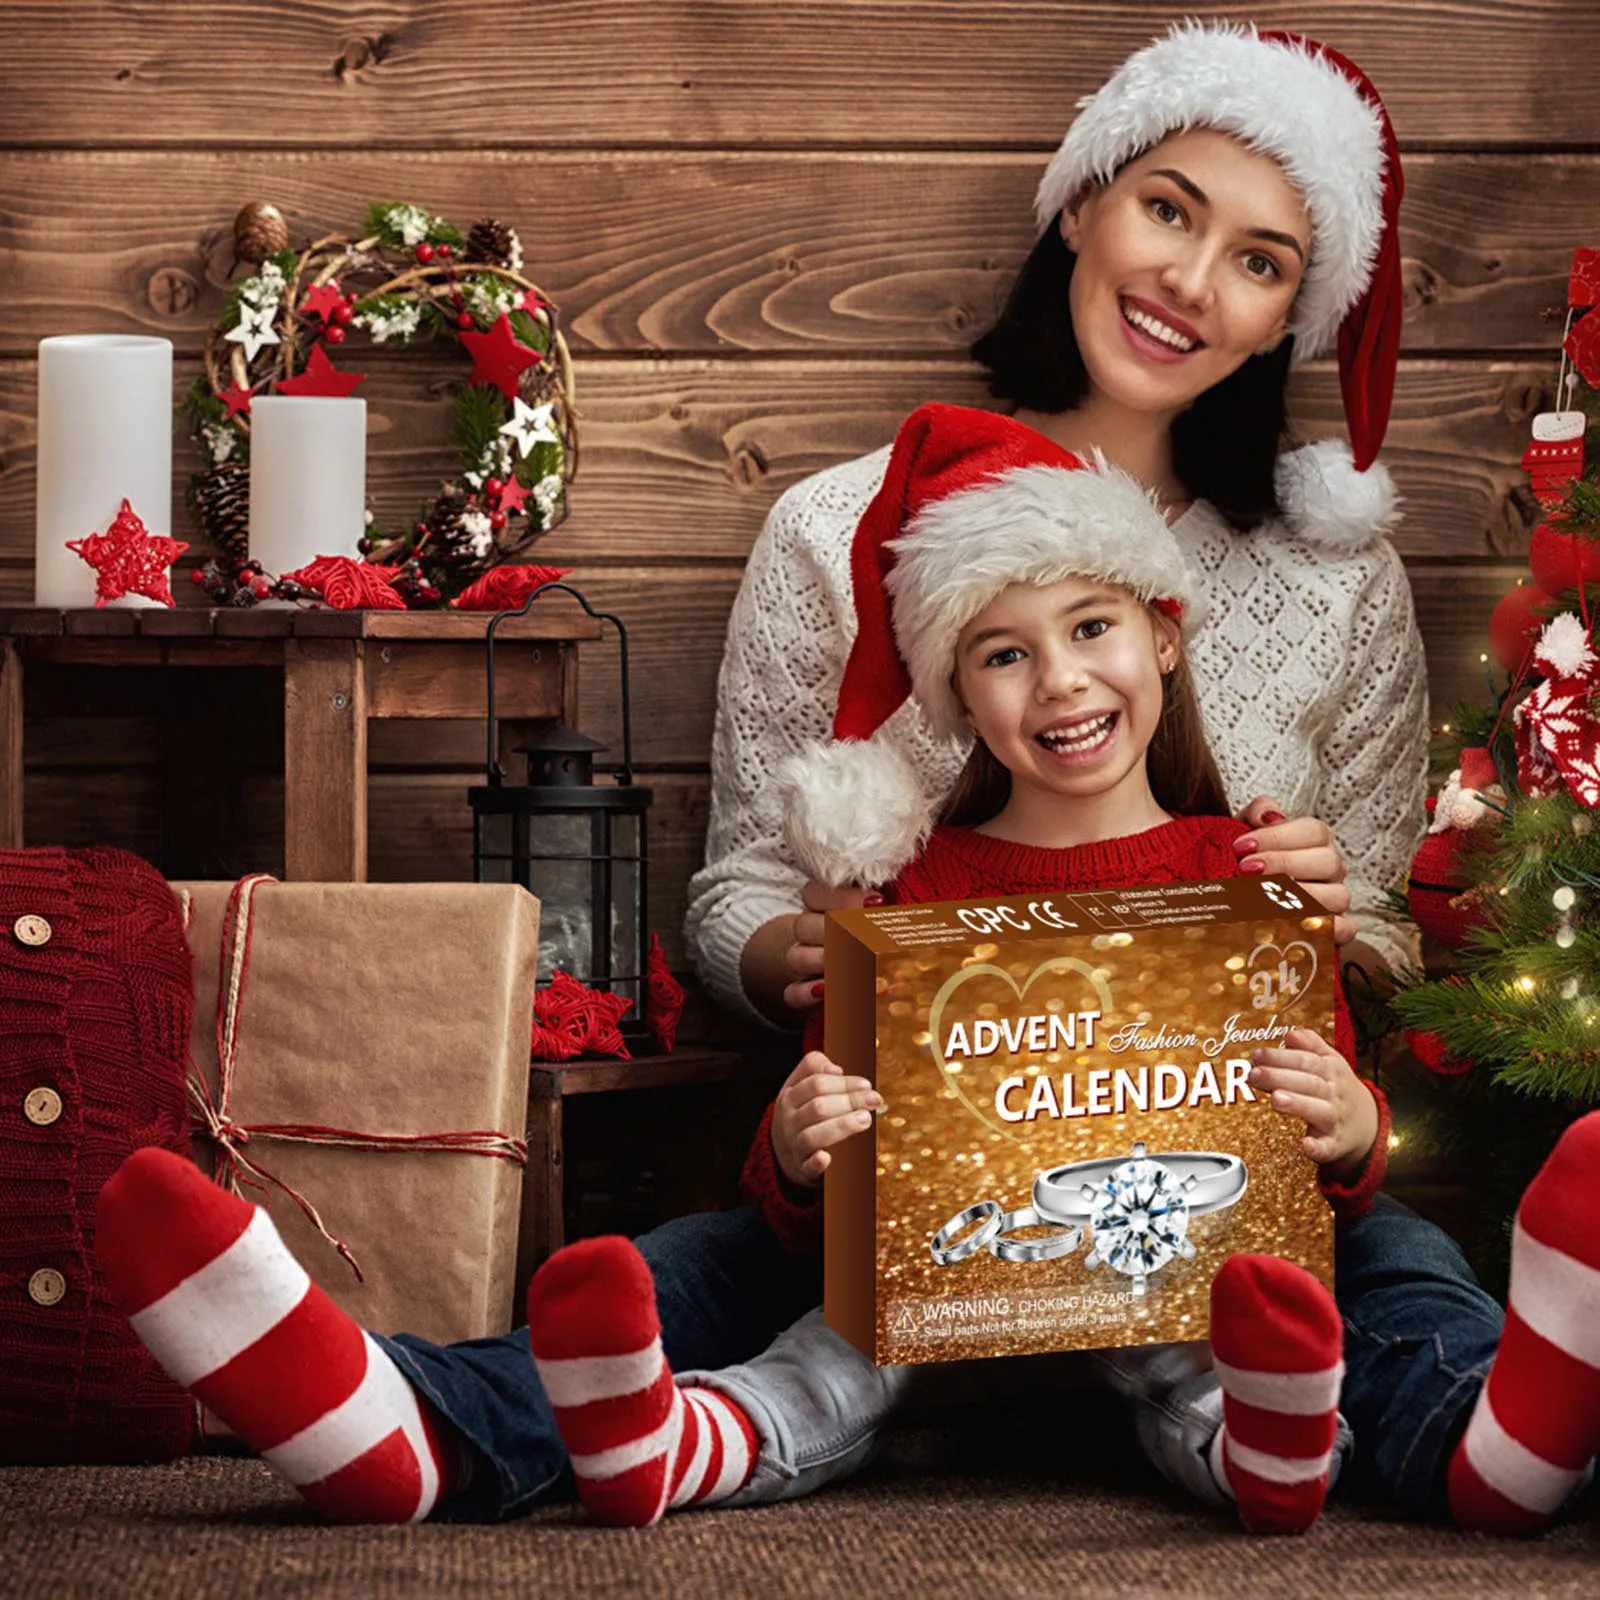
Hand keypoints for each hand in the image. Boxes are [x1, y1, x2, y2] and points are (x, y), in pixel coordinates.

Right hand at [771, 1051, 882, 1186]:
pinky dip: (817, 1163)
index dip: (843, 1081)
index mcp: (790, 1095)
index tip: (866, 1084)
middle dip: (850, 1101)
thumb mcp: (800, 1087)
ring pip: (812, 1135)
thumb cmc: (801, 1114)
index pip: (815, 1081)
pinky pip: (807, 1167)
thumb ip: (815, 1069)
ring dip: (841, 1126)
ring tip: (866, 1119)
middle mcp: (788, 1119)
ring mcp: (793, 1145)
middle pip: (818, 1106)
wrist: (780, 1152)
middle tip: (875, 1100)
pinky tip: (827, 1158)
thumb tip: (837, 1070)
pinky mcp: (801, 1168)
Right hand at [782, 880, 878, 1012]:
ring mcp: (805, 959)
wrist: (879, 960)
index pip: (814, 893)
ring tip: (854, 967)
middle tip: (866, 939)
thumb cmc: (892, 929)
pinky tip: (826, 992)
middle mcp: (811, 929)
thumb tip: (885, 904)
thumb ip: (884, 906)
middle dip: (834, 932)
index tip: (878, 903)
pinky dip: (805, 993)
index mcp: (827, 904)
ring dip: (822, 962)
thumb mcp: (889, 911)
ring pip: (795, 957)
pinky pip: (792, 993)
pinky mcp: (803, 990)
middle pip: (803, 925)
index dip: (844, 897)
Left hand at [1234, 796, 1353, 945]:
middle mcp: (1331, 869)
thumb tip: (1268, 816)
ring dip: (1299, 897)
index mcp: (1316, 841)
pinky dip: (1322, 928)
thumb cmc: (1245, 860)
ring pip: (1338, 895)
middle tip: (1246, 871)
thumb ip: (1257, 812)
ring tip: (1261, 898)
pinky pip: (1344, 929)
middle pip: (1328, 861)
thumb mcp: (1245, 830)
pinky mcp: (1334, 930)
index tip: (1241, 847)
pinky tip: (1287, 923)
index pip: (1314, 831)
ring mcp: (1335, 899)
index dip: (1277, 837)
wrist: (1233, 896)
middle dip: (1284, 864)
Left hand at [1249, 1027, 1378, 1175]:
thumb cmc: (1337, 1087)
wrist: (1368, 1123)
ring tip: (1275, 1099)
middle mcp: (1334, 1093)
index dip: (1280, 1057)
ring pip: (1319, 1111)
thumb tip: (1290, 1034)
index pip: (1305, 1060)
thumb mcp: (1330, 1061)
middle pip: (1308, 1082)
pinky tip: (1305, 1145)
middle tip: (1253, 1074)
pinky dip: (1317, 1147)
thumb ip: (1311, 1045)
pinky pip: (1327, 1147)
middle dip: (1279, 1077)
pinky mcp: (1335, 1144)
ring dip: (1297, 1104)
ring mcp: (1335, 1119)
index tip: (1256, 1055)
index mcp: (1331, 1070)